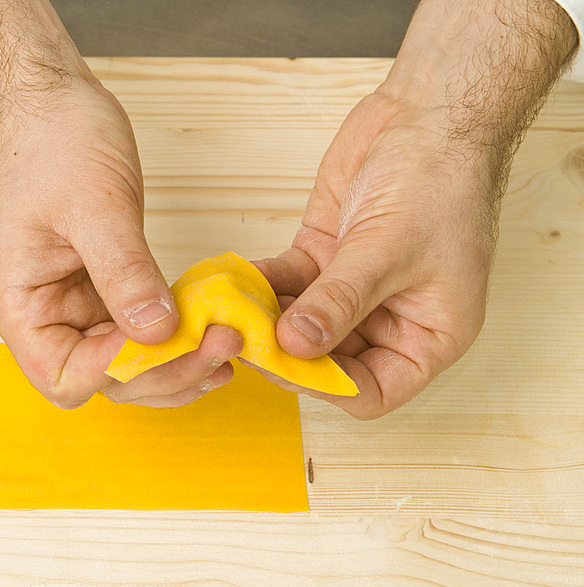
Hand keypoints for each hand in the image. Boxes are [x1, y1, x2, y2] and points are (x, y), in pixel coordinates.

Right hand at [0, 79, 243, 407]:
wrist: (46, 101)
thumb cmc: (50, 142)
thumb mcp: (94, 205)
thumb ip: (124, 273)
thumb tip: (158, 331)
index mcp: (18, 302)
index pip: (63, 374)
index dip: (117, 371)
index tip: (170, 341)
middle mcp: (40, 314)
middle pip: (99, 378)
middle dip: (162, 370)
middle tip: (221, 346)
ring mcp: (70, 304)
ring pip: (122, 362)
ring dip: (173, 363)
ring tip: (224, 350)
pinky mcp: (98, 289)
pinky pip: (134, 329)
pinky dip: (172, 337)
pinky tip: (208, 333)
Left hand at [254, 92, 494, 418]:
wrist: (430, 113)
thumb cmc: (439, 182)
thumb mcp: (389, 249)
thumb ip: (339, 301)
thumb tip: (295, 346)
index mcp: (429, 334)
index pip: (372, 392)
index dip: (326, 388)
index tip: (284, 366)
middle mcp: (390, 319)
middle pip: (327, 361)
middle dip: (284, 352)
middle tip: (242, 340)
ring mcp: (352, 290)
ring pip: (299, 324)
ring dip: (264, 319)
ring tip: (230, 312)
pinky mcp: (324, 258)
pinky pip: (285, 284)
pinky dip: (260, 284)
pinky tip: (233, 280)